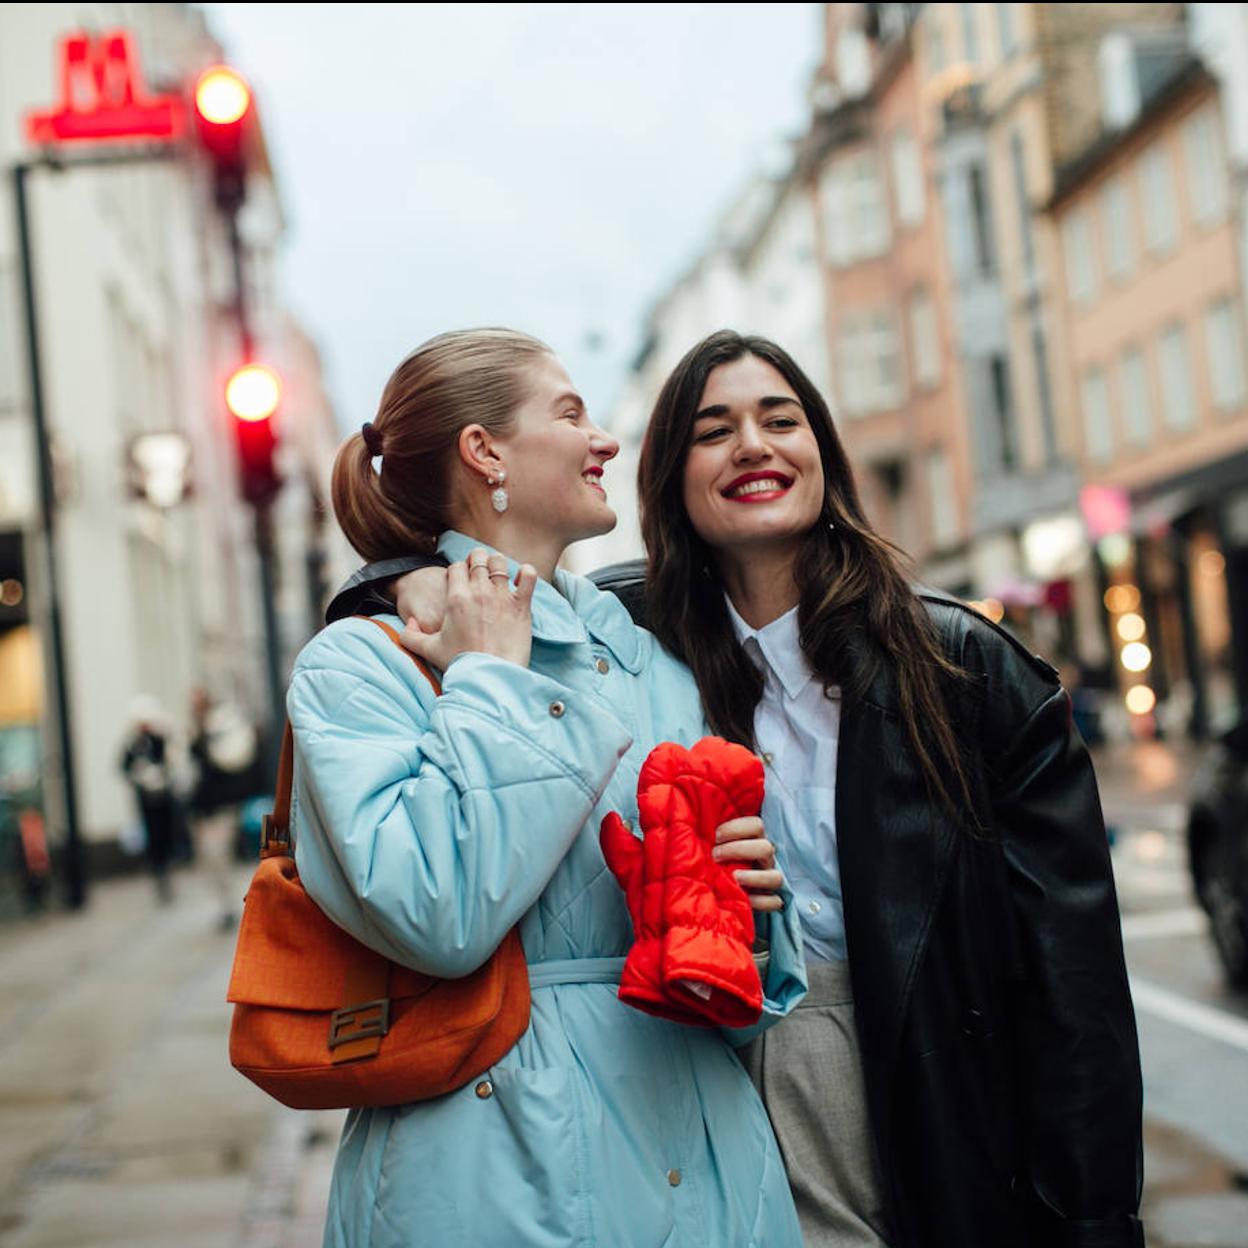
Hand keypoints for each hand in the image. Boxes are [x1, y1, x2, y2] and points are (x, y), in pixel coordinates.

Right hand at [401, 547, 536, 669]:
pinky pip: (529, 576)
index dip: (458, 571)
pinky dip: (527, 573)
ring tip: (498, 574)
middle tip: (480, 573)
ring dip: (498, 564)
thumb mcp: (429, 650)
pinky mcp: (522, 605)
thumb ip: (411, 636)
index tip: (462, 581)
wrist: (489, 678)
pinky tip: (521, 580)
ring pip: (500, 562)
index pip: (456, 567)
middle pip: (478, 558)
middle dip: (477, 561)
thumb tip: (410, 623)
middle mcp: (479, 591)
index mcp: (456, 597)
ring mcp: (502, 596)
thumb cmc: (461, 664)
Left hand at [711, 816, 782, 911]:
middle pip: (766, 848)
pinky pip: (774, 903)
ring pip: (776, 877)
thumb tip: (685, 814)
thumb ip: (706, 833)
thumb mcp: (710, 844)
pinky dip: (761, 902)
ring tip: (733, 877)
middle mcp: (764, 858)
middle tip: (715, 856)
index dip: (736, 828)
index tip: (715, 836)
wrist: (711, 891)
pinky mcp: (768, 901)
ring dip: (754, 877)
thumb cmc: (710, 859)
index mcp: (753, 839)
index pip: (756, 825)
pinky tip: (745, 900)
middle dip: (738, 850)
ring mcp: (768, 879)